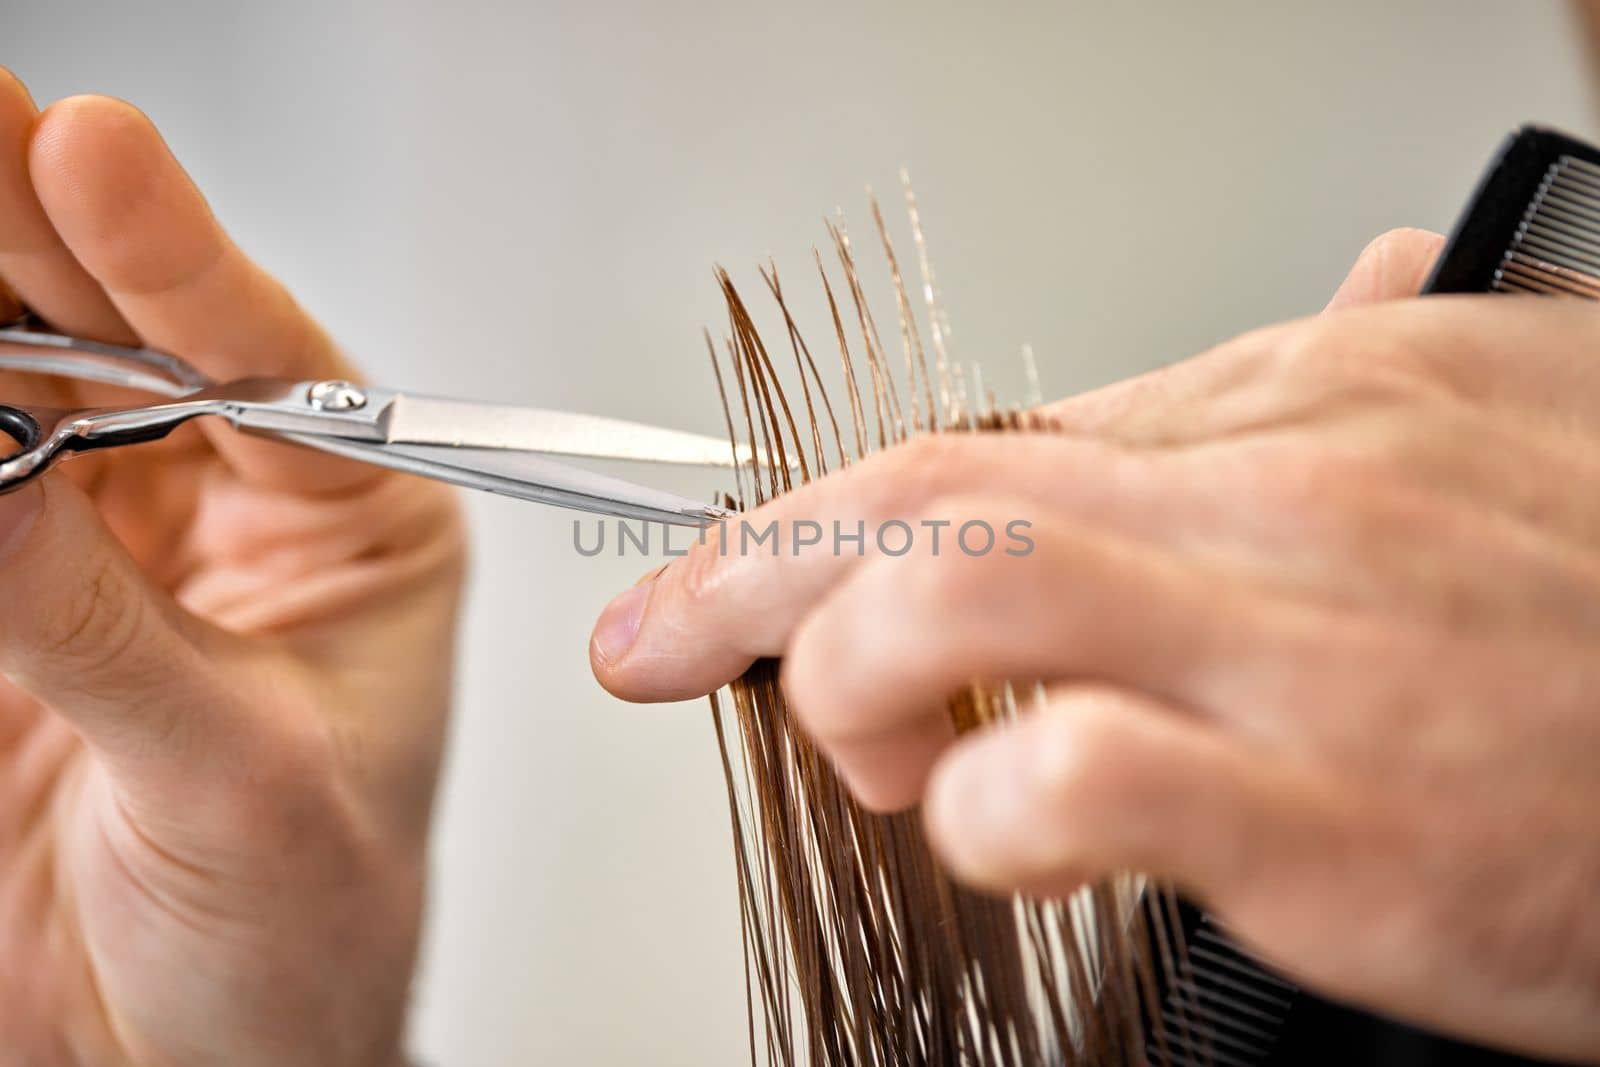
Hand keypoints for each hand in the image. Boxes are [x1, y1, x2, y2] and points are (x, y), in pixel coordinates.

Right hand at [0, 74, 462, 1063]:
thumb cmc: (303, 943)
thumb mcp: (233, 780)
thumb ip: (97, 626)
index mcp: (354, 531)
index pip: (266, 360)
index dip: (171, 253)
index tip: (92, 147)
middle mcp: (226, 516)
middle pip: (119, 342)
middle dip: (28, 232)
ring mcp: (95, 552)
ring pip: (14, 397)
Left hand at [591, 228, 1599, 1060]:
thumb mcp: (1497, 440)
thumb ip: (1350, 392)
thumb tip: (1311, 306)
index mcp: (1301, 407)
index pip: (991, 437)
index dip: (817, 505)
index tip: (708, 560)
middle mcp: (1276, 504)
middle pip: (927, 497)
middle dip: (746, 574)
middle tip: (660, 640)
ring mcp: (1292, 653)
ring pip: (956, 600)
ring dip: (850, 682)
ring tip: (872, 752)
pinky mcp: (1323, 814)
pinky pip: (1067, 782)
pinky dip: (984, 817)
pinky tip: (1003, 837)